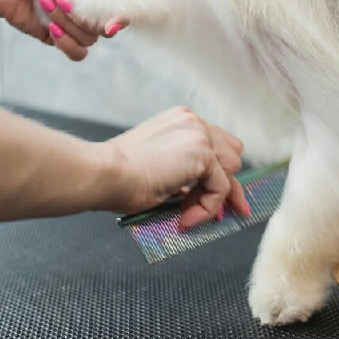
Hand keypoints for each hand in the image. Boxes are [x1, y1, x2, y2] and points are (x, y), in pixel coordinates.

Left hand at [0, 0, 152, 60]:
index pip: (127, 7)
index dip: (125, 16)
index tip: (114, 21)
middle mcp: (92, 6)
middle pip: (110, 26)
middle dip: (86, 15)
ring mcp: (75, 24)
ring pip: (92, 40)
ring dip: (68, 23)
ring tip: (47, 2)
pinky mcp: (57, 38)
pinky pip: (77, 52)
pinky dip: (65, 41)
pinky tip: (49, 25)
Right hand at [104, 106, 251, 228]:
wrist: (106, 173)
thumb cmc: (118, 174)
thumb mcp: (158, 166)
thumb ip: (181, 170)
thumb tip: (196, 193)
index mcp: (180, 121)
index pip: (216, 144)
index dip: (219, 173)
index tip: (224, 198)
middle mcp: (193, 122)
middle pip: (231, 154)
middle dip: (226, 184)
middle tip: (222, 212)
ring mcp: (200, 135)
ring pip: (230, 172)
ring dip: (212, 198)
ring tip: (186, 214)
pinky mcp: (203, 154)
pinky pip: (220, 189)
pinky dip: (207, 208)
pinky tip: (186, 218)